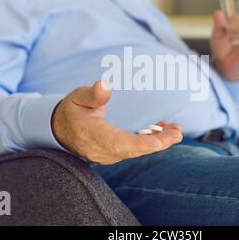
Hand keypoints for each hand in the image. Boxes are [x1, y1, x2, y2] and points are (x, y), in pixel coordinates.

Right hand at [51, 81, 182, 164]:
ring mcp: (109, 154)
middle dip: (159, 142)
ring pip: (137, 151)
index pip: (122, 144)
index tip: (163, 140)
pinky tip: (163, 130)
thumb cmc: (71, 111)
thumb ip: (92, 94)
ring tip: (176, 130)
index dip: (144, 144)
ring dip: (158, 141)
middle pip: (135, 151)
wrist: (60, 129)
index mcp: (94, 136)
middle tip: (178, 132)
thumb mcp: (77, 98)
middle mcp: (103, 151)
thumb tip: (104, 85)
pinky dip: (150, 141)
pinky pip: (135, 150)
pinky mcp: (114, 152)